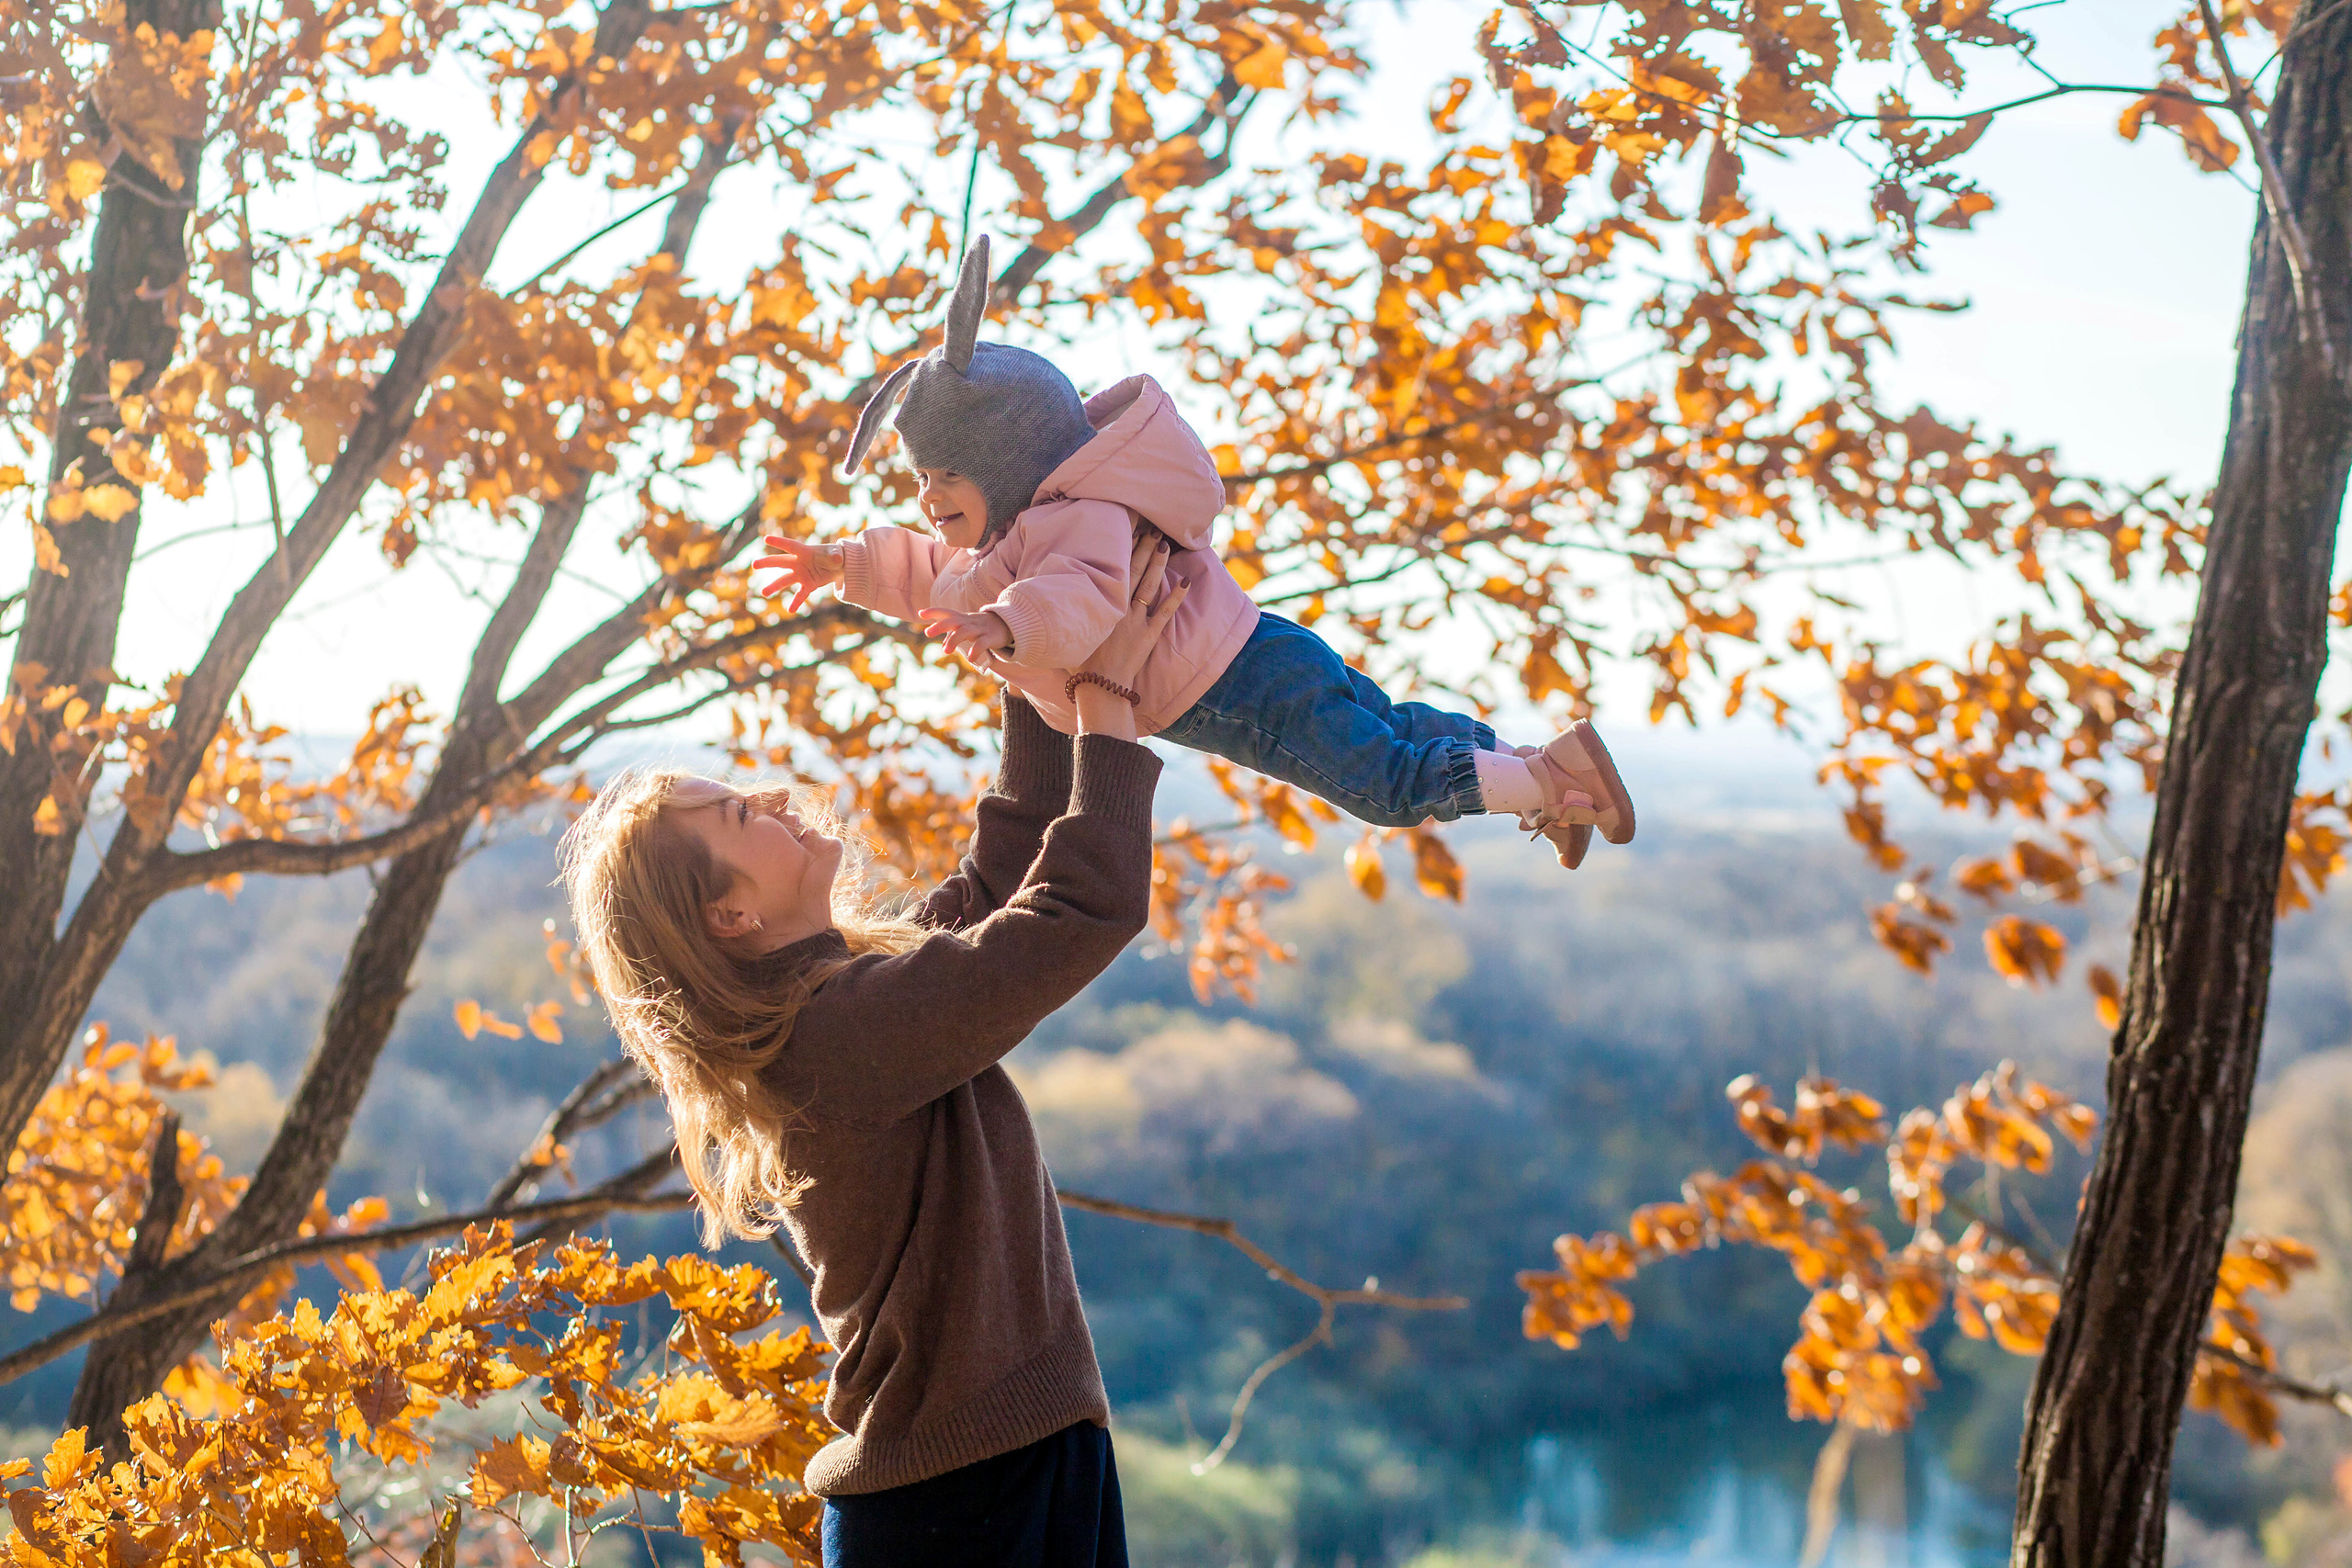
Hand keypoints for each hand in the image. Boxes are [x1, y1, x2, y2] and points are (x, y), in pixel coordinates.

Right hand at [751, 536, 844, 614]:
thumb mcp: (837, 554)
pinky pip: (800, 594)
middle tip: (754, 565)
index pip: (790, 546)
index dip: (779, 542)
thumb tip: (836, 558)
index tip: (766, 539)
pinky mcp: (808, 585)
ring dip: (774, 586)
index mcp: (805, 551)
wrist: (841, 566)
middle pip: (781, 562)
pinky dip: (796, 602)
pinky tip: (790, 610)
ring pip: (785, 580)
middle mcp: (799, 563)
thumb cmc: (836, 555)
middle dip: (768, 563)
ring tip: (763, 593)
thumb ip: (835, 555)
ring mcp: (802, 574)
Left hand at [919, 607, 1013, 663]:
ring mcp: (980, 629)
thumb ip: (954, 634)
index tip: (920, 613)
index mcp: (962, 619)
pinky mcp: (990, 637)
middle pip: (953, 620)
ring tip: (946, 651)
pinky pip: (982, 643)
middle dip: (940, 625)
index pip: (947, 612)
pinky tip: (970, 658)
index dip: (934, 612)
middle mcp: (969, 622)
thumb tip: (943, 644)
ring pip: (965, 631)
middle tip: (928, 632)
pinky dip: (975, 650)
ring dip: (954, 639)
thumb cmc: (982, 627)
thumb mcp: (967, 628)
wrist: (1008, 624)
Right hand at [1079, 534, 1188, 691]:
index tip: (1129, 534)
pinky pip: (1165, 612)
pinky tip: (1186, 581)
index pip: (1113, 571)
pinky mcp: (1149, 635)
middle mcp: (1119, 608)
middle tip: (1152, 530)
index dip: (1123, 552)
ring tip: (1164, 544)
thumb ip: (1067, 612)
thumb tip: (1050, 595)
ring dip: (1157, 564)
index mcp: (1100, 605)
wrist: (1099, 685)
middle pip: (1133, 572)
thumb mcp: (1069, 631)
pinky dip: (1176, 597)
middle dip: (1142, 550)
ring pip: (1149, 586)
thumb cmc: (1080, 662)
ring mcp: (1136, 621)